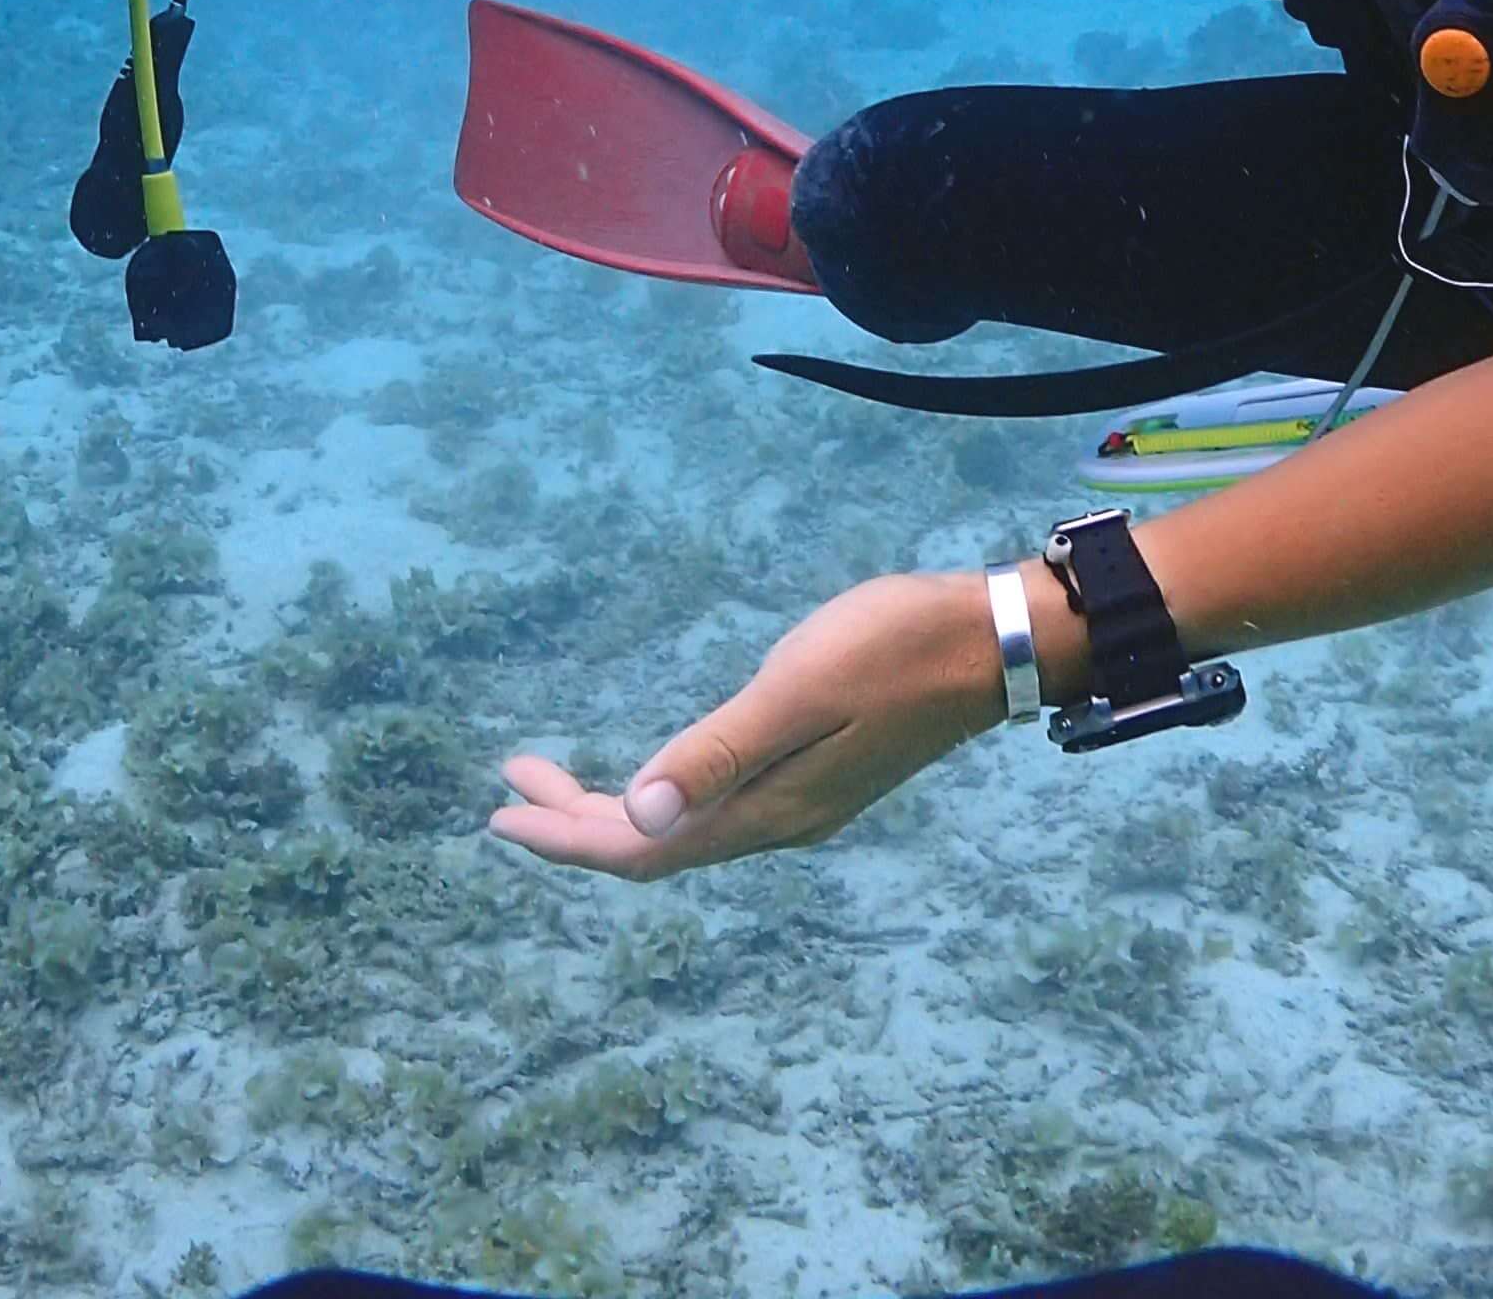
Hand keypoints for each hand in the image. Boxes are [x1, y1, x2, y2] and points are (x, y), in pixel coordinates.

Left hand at [488, 569, 1004, 878]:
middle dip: (574, 822)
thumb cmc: (893, 648)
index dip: (566, 838)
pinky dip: (662, 793)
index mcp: (767, 810)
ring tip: (550, 779)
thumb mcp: (798, 689)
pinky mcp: (815, 777)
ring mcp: (800, 803)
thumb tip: (634, 816)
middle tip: (508, 787)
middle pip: (654, 845)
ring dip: (612, 810)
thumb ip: (718, 751)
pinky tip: (653, 775)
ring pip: (683, 828)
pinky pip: (714, 807)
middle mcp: (778, 822)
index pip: (641, 849)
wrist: (992, 643)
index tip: (500, 813)